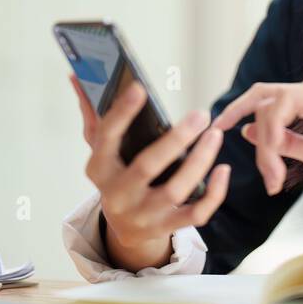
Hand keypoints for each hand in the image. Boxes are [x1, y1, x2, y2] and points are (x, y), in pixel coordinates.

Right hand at [70, 75, 230, 266]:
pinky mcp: (167, 227)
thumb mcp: (101, 149)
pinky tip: (224, 169)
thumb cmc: (116, 176)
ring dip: (200, 161)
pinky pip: (196, 214)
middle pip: (147, 166)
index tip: (139, 87)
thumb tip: (78, 73)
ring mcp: (144, 215)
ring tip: (215, 134)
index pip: (106, 138)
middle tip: (201, 114)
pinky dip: (214, 193)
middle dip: (176, 140)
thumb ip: (94, 113)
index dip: (122, 113)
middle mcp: (118, 195)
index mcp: (99, 169)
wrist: (124, 230)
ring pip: (176, 190)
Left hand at [212, 69, 302, 194]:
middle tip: (218, 131)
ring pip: (269, 105)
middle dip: (236, 113)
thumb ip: (284, 141)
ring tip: (272, 176)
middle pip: (261, 96)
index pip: (266, 99)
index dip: (241, 113)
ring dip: (263, 145)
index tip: (222, 130)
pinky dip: (272, 136)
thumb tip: (249, 133)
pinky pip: (283, 107)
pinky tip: (276, 162)